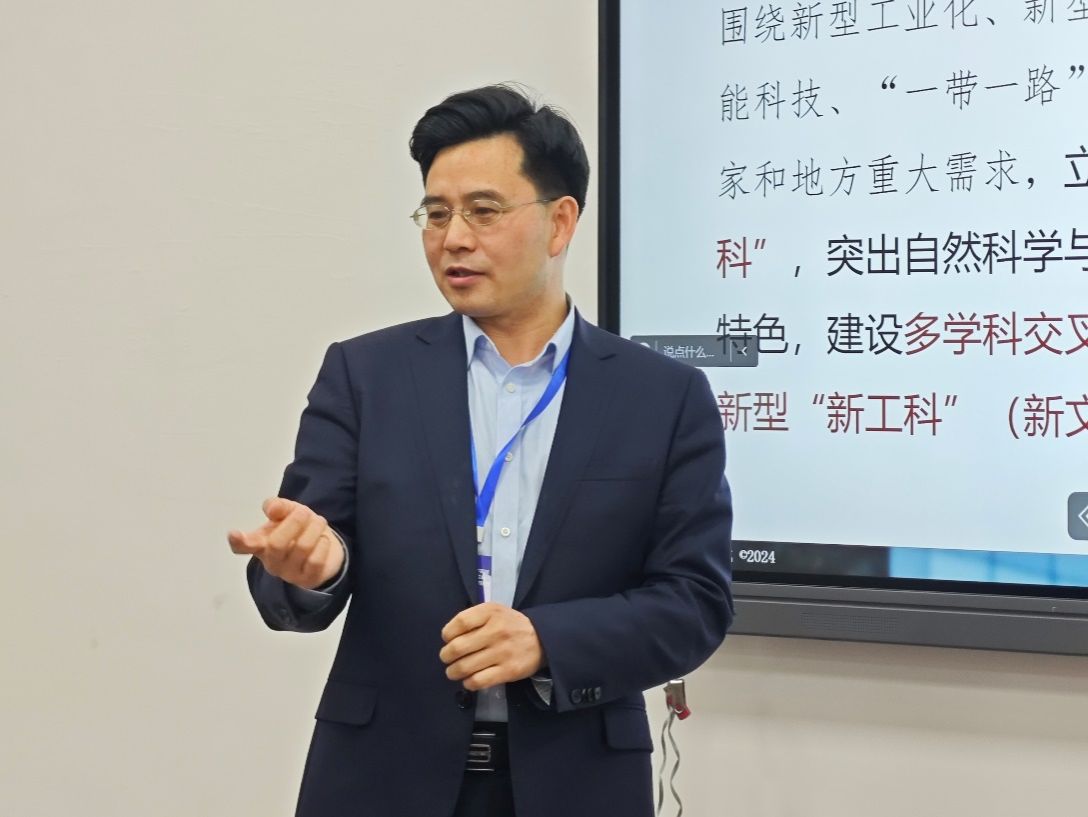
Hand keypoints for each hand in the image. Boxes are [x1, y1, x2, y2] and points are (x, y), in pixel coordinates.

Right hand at [227, 498, 343, 589]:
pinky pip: (316, 560)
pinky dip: (323, 544)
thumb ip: (279, 507)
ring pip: (301, 548)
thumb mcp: (288, 512)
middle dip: (294, 522)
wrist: (325, 547)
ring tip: (318, 521)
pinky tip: (323, 539)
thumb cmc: (299, 529)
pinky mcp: (308, 579)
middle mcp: (271, 562)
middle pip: (277, 544)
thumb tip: (272, 508)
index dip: (239, 541)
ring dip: (314, 529)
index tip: (234, 534)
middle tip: (304, 512)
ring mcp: (289, 574)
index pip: (243, 546)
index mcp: (261, 544)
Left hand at [439, 602, 543, 690]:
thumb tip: (449, 638)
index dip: (447, 633)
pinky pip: (478, 681)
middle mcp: (496, 631)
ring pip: (465, 667)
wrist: (542, 639)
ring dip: (453, 672)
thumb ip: (473, 618)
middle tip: (447, 658)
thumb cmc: (511, 625)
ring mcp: (503, 652)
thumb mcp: (494, 611)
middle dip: (446, 656)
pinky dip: (468, 683)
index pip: (460, 622)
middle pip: (458, 647)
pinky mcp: (508, 671)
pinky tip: (469, 680)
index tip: (447, 639)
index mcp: (491, 612)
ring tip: (454, 671)